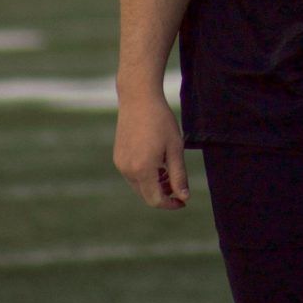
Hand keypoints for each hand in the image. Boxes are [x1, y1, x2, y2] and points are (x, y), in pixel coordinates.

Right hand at [114, 94, 189, 209]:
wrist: (138, 98)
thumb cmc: (161, 120)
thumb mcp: (175, 147)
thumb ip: (179, 175)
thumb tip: (184, 197)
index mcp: (143, 169)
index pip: (156, 200)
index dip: (171, 204)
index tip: (183, 200)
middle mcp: (127, 170)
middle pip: (146, 195)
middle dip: (163, 194)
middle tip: (178, 185)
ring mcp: (120, 163)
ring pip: (138, 186)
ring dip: (154, 185)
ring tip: (168, 170)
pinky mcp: (117, 156)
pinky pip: (132, 174)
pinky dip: (144, 175)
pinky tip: (156, 161)